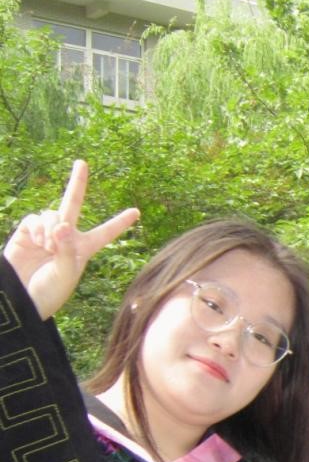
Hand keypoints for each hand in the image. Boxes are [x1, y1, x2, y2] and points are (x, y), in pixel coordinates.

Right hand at [3, 160, 139, 318]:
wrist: (18, 299)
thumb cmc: (48, 293)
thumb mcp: (65, 273)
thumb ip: (66, 248)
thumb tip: (62, 224)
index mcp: (83, 250)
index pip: (105, 233)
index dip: (119, 223)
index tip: (136, 212)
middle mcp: (65, 238)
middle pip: (73, 204)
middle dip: (77, 183)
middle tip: (82, 162)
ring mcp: (44, 233)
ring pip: (53, 213)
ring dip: (52, 227)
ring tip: (48, 248)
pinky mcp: (26, 232)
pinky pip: (36, 219)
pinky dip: (39, 228)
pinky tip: (39, 244)